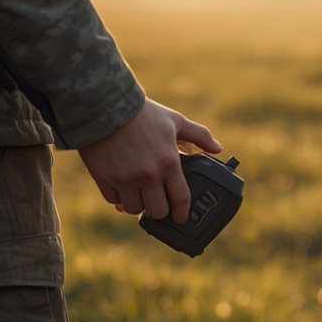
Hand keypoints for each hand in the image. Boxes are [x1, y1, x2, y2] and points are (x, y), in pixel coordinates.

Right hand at [78, 99, 221, 221]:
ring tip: (138, 194)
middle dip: (159, 210)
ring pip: (134, 209)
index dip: (182, 213)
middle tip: (158, 204)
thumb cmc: (142, 113)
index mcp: (168, 162)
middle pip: (158, 211)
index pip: (181, 199)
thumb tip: (218, 148)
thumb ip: (199, 135)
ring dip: (137, 204)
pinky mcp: (104, 177)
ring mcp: (125, 177)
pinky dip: (117, 197)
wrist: (104, 104)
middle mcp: (148, 174)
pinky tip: (121, 187)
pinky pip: (113, 200)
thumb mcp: (175, 121)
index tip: (180, 218)